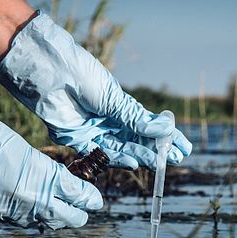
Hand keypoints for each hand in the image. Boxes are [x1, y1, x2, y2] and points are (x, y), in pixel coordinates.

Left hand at [0, 12, 191, 169]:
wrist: (52, 75)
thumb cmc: (84, 77)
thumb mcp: (115, 98)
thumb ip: (137, 119)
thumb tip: (166, 129)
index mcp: (120, 106)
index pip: (149, 125)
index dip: (167, 137)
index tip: (184, 146)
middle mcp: (110, 120)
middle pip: (138, 140)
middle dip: (158, 150)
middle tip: (176, 159)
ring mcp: (96, 131)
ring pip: (124, 149)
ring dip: (142, 156)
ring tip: (160, 162)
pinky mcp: (80, 141)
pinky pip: (102, 154)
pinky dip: (119, 159)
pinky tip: (135, 163)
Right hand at [0, 80, 102, 228]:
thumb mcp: (24, 149)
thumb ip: (46, 172)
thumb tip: (61, 185)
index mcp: (41, 178)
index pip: (77, 196)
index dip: (90, 198)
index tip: (95, 199)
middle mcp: (28, 201)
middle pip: (66, 219)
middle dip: (78, 213)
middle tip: (82, 205)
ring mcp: (7, 212)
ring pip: (41, 222)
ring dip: (52, 215)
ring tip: (57, 204)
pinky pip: (15, 220)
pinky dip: (25, 213)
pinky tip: (25, 202)